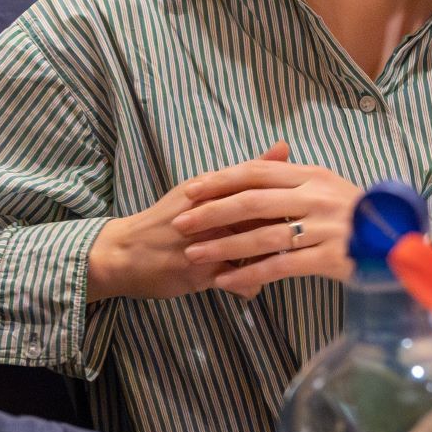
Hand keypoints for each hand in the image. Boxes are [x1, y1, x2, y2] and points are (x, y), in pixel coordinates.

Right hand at [87, 143, 289, 302]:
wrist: (124, 252)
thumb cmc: (167, 220)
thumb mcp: (201, 188)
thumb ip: (246, 172)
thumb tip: (285, 146)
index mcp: (212, 187)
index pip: (263, 187)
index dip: (288, 201)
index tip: (306, 209)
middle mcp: (209, 211)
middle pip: (264, 219)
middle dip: (285, 232)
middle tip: (301, 239)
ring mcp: (205, 242)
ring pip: (257, 252)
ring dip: (270, 260)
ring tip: (276, 261)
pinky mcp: (199, 272)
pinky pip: (240, 281)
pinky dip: (249, 285)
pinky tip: (250, 285)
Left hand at [171, 144, 358, 298]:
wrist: (400, 243)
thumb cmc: (360, 215)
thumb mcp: (329, 187)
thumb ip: (295, 177)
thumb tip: (264, 160)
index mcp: (312, 175)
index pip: (257, 172)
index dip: (222, 179)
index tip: (191, 188)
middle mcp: (316, 197)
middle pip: (253, 201)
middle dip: (212, 212)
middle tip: (181, 222)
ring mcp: (323, 228)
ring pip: (262, 236)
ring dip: (223, 246)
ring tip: (194, 254)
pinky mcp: (329, 257)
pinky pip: (281, 266)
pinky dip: (250, 273)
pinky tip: (225, 281)